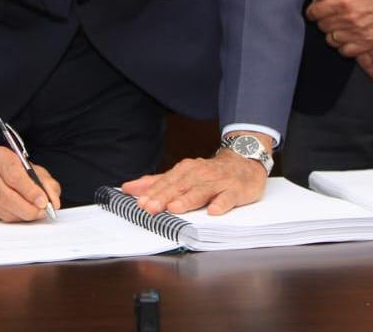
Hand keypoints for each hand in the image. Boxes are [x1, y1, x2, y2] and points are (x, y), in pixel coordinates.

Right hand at [0, 148, 61, 222]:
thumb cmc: (11, 167)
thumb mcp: (32, 168)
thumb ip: (46, 183)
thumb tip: (53, 202)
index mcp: (0, 157)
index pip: (15, 177)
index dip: (31, 192)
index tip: (43, 202)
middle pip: (7, 197)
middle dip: (28, 209)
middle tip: (41, 212)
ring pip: (3, 211)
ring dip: (22, 215)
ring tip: (34, 212)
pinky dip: (14, 217)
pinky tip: (20, 211)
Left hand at [120, 149, 268, 215]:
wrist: (244, 161)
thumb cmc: (210, 173)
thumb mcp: (183, 175)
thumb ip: (157, 182)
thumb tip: (129, 188)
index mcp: (186, 171)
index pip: (166, 182)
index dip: (153, 193)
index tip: (140, 203)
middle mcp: (200, 174)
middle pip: (180, 186)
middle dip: (164, 197)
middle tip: (150, 208)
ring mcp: (218, 182)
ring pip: (201, 191)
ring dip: (188, 199)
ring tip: (175, 208)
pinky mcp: (236, 190)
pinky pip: (228, 197)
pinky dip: (221, 203)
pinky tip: (214, 211)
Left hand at [306, 0, 372, 55]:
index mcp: (341, 1)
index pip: (315, 12)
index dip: (314, 11)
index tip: (317, 10)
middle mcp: (347, 19)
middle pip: (322, 26)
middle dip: (324, 20)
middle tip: (331, 16)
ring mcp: (357, 33)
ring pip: (332, 40)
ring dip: (333, 33)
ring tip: (340, 26)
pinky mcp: (368, 44)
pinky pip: (346, 51)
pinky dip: (344, 46)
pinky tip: (348, 37)